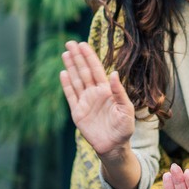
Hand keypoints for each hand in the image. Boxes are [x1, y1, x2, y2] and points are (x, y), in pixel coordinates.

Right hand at [59, 40, 134, 156]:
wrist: (113, 146)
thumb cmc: (124, 129)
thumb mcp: (126, 110)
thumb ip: (119, 92)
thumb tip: (114, 73)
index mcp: (107, 91)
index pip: (96, 70)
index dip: (89, 57)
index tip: (83, 44)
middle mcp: (95, 93)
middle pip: (84, 71)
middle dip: (77, 57)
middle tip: (70, 42)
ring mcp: (85, 101)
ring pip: (76, 80)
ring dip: (70, 67)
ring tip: (65, 53)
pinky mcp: (78, 112)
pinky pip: (71, 96)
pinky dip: (66, 85)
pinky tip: (63, 73)